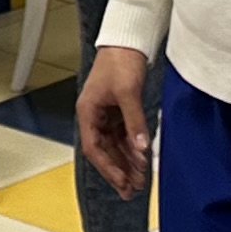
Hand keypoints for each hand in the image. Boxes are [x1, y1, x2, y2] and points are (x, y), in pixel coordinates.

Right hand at [78, 44, 153, 199]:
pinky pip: (124, 136)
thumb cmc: (120, 61)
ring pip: (115, 146)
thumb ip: (135, 122)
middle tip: (131, 190)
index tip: (121, 182)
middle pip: (104, 152)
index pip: (94, 149)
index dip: (108, 168)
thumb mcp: (128, 92)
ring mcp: (107, 115)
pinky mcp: (119, 111)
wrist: (127, 41)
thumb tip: (142, 148)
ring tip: (139, 181)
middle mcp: (95, 116)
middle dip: (118, 171)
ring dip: (127, 163)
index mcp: (88, 112)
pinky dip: (133, 149)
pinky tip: (142, 161)